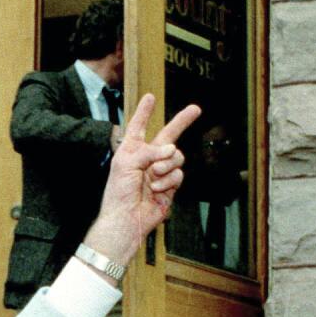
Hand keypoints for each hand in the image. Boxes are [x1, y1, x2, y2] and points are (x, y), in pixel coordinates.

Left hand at [82, 93, 198, 264]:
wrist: (126, 219)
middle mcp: (147, 158)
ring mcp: (160, 172)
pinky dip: (168, 180)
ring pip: (176, 157)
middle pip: (169, 135)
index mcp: (132, 150)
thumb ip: (148, 151)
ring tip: (152, 176)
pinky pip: (178, 174)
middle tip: (196, 108)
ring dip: (166, 165)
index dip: (144, 112)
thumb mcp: (126, 163)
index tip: (149, 97)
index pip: (138, 126)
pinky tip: (155, 189)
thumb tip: (171, 150)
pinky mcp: (170, 186)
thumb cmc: (119, 192)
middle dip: (182, 121)